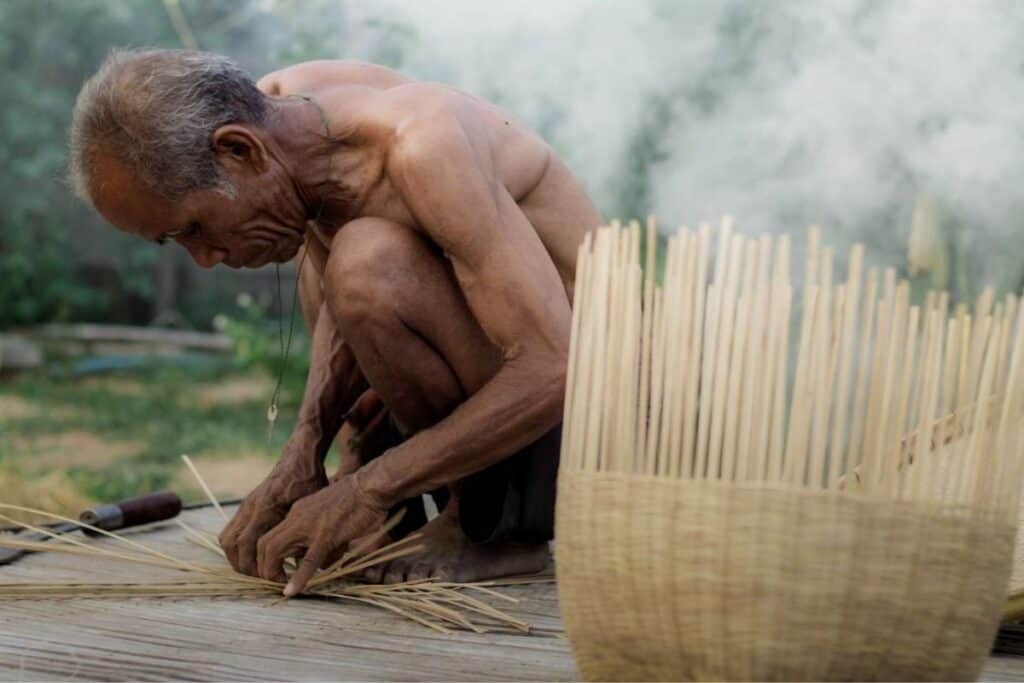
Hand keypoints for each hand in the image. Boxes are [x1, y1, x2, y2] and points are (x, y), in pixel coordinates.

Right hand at [219, 454, 326, 575]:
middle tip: (265, 579)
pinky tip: (255, 554)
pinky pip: (231, 531)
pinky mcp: (246, 505)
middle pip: (232, 547)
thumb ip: (309, 532)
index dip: (257, 567)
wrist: (300, 458)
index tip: (276, 578)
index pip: (247, 546)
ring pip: (227, 540)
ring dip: (238, 558)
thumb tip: (313, 566)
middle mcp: (250, 508)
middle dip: (245, 567)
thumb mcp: (312, 508)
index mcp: (265, 509)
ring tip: (259, 570)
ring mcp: (245, 506)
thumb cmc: (310, 481)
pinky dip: (237, 547)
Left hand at [255, 473, 387, 595]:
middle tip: (275, 582)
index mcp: (297, 512)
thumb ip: (320, 536)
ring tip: (281, 587)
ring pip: (275, 550)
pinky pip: (308, 561)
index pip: (269, 535)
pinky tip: (292, 592)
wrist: (371, 486)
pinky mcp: (327, 535)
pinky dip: (298, 578)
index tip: (277, 571)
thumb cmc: (357, 500)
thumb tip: (321, 563)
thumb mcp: (329, 516)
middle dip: (263, 567)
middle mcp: (297, 517)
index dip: (266, 557)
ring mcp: (310, 526)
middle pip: (263, 544)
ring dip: (273, 572)